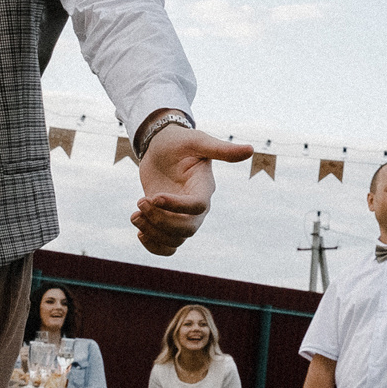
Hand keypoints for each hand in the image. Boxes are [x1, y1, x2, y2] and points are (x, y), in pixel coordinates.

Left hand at [133, 121, 251, 255]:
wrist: (161, 149)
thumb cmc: (180, 141)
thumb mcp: (198, 141)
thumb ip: (222, 150)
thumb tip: (251, 150)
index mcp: (204, 188)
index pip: (197, 206)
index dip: (176, 206)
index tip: (153, 196)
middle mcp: (196, 208)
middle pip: (186, 230)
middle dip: (160, 220)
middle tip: (140, 201)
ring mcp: (182, 217)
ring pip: (174, 240)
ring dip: (152, 232)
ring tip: (135, 214)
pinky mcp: (168, 221)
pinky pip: (167, 246)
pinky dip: (152, 245)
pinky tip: (139, 228)